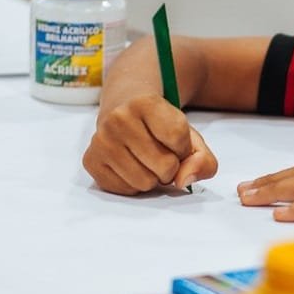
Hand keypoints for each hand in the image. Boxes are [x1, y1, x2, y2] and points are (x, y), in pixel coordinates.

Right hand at [83, 93, 217, 194]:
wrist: (124, 108)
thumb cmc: (161, 125)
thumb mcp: (190, 135)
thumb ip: (203, 160)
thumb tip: (183, 181)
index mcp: (145, 102)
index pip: (178, 138)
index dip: (184, 147)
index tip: (174, 140)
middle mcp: (118, 118)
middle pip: (164, 165)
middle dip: (170, 166)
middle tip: (161, 153)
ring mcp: (100, 140)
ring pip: (144, 182)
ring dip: (153, 178)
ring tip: (146, 160)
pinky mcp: (90, 160)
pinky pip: (125, 190)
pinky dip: (134, 184)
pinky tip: (131, 165)